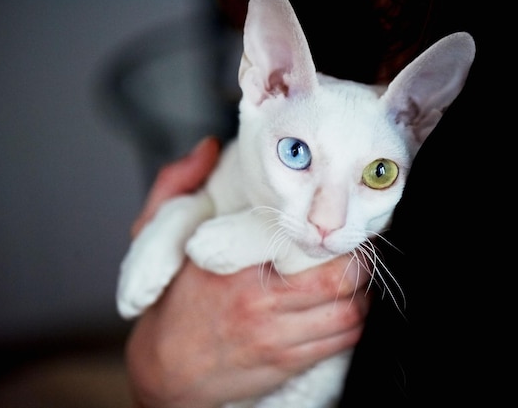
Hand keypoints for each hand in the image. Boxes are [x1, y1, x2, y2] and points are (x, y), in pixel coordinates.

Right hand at [124, 137, 370, 407]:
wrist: (166, 368)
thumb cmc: (173, 301)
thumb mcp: (156, 234)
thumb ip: (177, 184)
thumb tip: (209, 148)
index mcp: (233, 265)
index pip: (302, 241)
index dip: (333, 229)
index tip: (338, 219)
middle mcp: (259, 302)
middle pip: (341, 279)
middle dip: (360, 262)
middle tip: (356, 249)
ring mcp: (277, 336)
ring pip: (350, 312)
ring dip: (362, 293)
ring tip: (353, 279)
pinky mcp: (289, 362)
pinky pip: (342, 341)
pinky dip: (354, 323)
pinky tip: (343, 308)